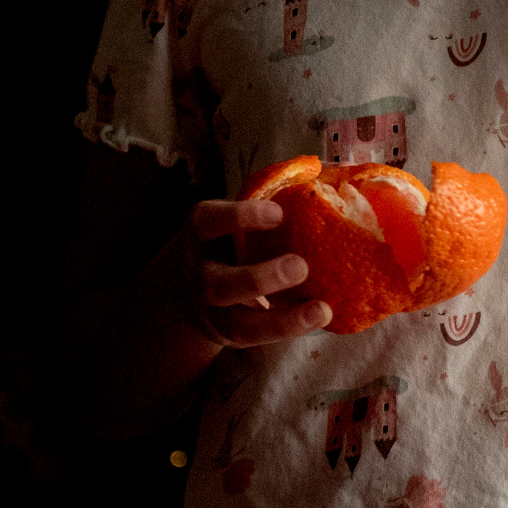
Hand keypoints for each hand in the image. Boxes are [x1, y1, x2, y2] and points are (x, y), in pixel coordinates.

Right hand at [167, 198, 332, 347]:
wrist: (186, 287)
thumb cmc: (228, 237)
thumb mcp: (230, 217)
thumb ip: (264, 198)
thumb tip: (318, 169)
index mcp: (202, 232)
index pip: (211, 220)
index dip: (241, 217)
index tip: (279, 213)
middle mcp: (201, 273)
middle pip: (221, 284)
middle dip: (259, 279)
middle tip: (300, 267)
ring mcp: (214, 310)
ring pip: (239, 323)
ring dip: (281, 320)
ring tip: (321, 310)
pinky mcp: (231, 333)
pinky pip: (257, 338)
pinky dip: (288, 329)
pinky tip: (320, 318)